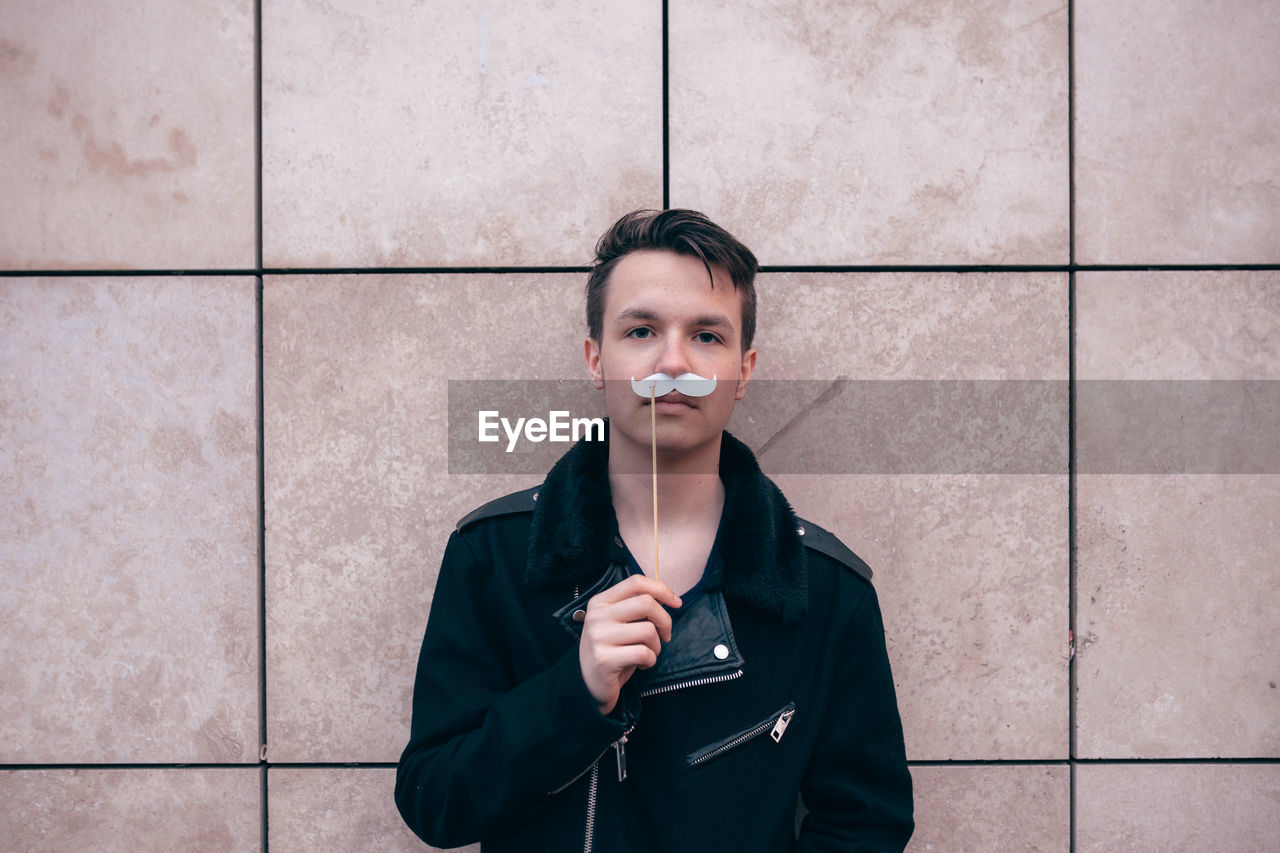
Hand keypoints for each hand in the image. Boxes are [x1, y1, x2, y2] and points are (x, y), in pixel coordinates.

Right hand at [577, 575, 680, 715]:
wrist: (588, 684)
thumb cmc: (612, 650)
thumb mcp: (621, 623)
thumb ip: (637, 605)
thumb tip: (664, 589)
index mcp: (600, 602)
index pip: (636, 582)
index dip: (661, 590)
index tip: (676, 602)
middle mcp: (597, 616)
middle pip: (646, 603)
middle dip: (665, 620)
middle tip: (666, 635)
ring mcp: (598, 637)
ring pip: (648, 630)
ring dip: (657, 645)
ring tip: (648, 653)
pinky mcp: (604, 659)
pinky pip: (644, 653)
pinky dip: (651, 661)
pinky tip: (642, 664)